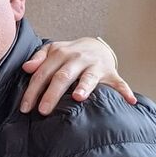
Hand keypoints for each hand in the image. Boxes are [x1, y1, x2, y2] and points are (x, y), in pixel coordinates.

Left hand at [20, 38, 135, 114]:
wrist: (95, 46)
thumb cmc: (68, 55)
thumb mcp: (52, 52)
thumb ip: (38, 58)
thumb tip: (26, 68)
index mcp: (60, 54)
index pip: (43, 74)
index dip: (33, 91)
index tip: (26, 108)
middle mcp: (77, 59)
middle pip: (62, 77)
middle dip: (52, 94)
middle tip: (43, 110)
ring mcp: (95, 66)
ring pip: (89, 77)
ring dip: (84, 86)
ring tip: (77, 97)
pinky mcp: (110, 74)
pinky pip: (119, 83)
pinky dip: (125, 91)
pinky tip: (130, 101)